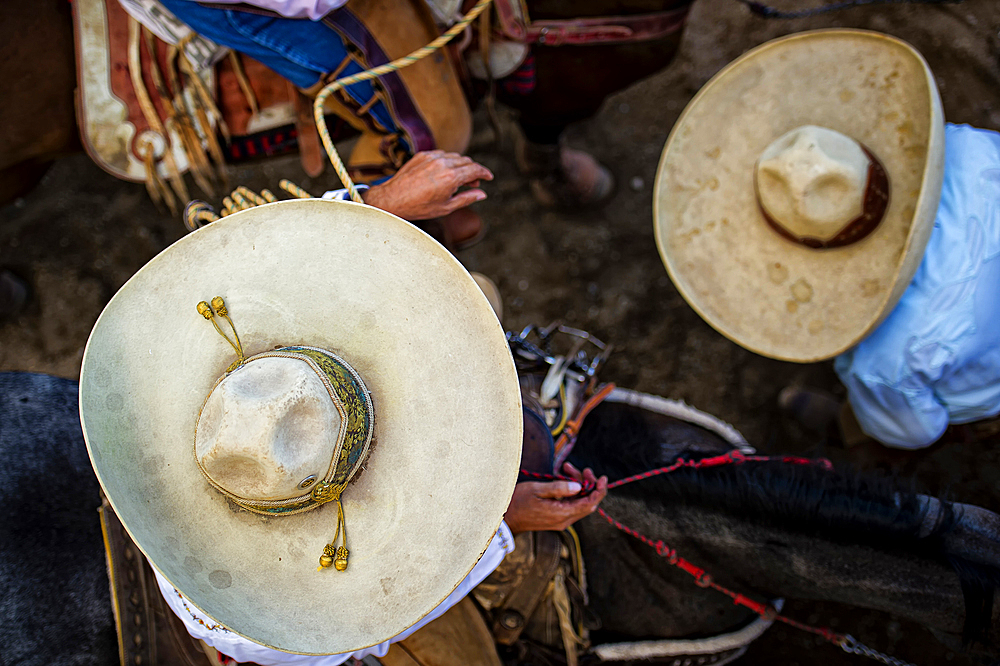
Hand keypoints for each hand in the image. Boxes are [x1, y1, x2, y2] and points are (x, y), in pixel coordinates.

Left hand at [362, 151, 492, 219]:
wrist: (393, 199)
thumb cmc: (419, 207)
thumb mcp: (446, 207)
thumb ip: (466, 198)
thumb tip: (482, 194)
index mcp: (451, 177)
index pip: (475, 169)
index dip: (484, 173)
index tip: (488, 177)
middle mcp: (443, 163)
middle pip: (466, 161)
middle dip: (473, 171)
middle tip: (473, 183)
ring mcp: (432, 157)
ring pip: (454, 156)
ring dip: (460, 165)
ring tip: (458, 179)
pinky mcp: (422, 155)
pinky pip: (441, 155)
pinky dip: (447, 162)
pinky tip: (443, 173)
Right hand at [504, 463, 607, 533]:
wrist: (506, 518)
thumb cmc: (518, 502)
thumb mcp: (537, 490)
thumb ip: (559, 488)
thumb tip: (578, 486)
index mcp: (562, 513)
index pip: (589, 503)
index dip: (599, 490)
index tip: (602, 478)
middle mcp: (565, 520)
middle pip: (586, 502)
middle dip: (587, 483)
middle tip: (582, 469)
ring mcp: (561, 520)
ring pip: (578, 502)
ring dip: (577, 485)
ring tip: (567, 469)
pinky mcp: (556, 518)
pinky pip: (570, 504)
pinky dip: (570, 491)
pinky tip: (562, 479)